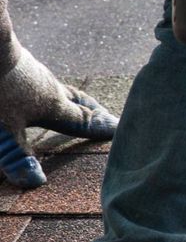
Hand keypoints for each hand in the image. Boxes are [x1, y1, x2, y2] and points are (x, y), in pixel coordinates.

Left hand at [0, 39, 117, 189]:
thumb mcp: (3, 129)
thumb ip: (17, 155)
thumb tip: (35, 182)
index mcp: (53, 106)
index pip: (82, 120)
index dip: (100, 128)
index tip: (119, 130)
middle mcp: (49, 87)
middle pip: (78, 99)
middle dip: (92, 109)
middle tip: (106, 115)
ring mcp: (33, 70)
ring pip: (58, 86)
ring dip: (70, 96)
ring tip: (72, 101)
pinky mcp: (15, 59)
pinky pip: (38, 76)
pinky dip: (45, 85)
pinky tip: (34, 84)